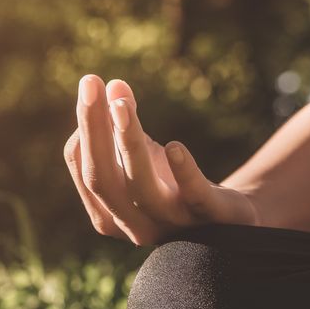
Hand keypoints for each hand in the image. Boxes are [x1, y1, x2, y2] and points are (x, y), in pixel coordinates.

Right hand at [63, 75, 258, 244]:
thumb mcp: (141, 157)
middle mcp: (133, 225)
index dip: (85, 127)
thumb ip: (120, 129)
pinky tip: (174, 146)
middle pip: (101, 179)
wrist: (225, 218)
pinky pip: (193, 196)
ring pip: (140, 188)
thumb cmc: (172, 185)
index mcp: (108, 214)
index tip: (92, 86)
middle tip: (90, 82)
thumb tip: (107, 85)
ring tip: (120, 105)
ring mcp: (171, 224)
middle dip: (94, 129)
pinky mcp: (210, 217)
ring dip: (128, 143)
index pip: (84, 170)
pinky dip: (183, 172)